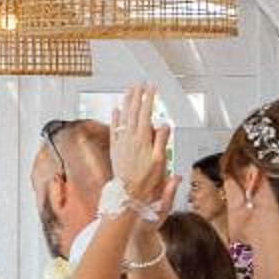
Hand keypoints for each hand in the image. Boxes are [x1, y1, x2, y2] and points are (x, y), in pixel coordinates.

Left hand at [108, 84, 171, 209]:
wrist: (129, 194)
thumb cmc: (147, 181)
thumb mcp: (160, 162)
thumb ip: (161, 141)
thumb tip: (164, 125)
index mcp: (142, 140)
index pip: (146, 113)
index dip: (149, 99)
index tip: (152, 88)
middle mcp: (130, 138)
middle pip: (133, 111)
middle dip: (137, 96)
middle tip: (140, 84)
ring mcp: (121, 143)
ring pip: (123, 117)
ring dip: (126, 102)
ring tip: (129, 91)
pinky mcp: (115, 149)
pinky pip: (114, 128)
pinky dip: (115, 117)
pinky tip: (115, 110)